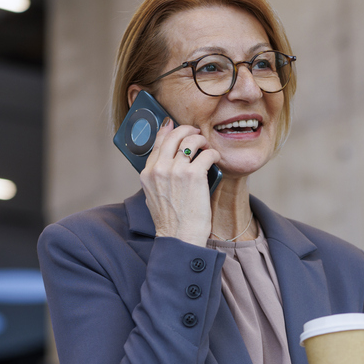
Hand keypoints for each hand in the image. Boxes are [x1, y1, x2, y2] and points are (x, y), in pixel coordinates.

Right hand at [140, 118, 218, 245]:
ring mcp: (176, 170)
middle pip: (174, 136)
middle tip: (196, 134)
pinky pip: (207, 153)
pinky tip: (215, 159)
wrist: (179, 237)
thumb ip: (157, 177)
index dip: (167, 130)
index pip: (157, 143)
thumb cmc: (170, 221)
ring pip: (191, 141)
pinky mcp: (194, 174)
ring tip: (207, 147)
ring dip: (202, 141)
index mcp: (147, 174)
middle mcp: (159, 169)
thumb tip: (167, 161)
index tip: (174, 125)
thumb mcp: (153, 196)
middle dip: (187, 130)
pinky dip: (214, 154)